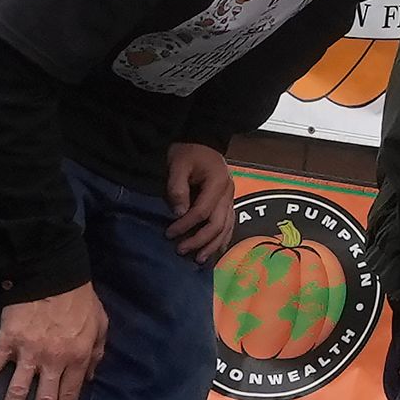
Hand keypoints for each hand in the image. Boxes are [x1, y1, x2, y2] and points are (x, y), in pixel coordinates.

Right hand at [0, 283, 106, 399]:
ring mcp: (28, 353)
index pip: (68, 397)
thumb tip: (89, 378)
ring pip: (18, 392)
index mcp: (77, 358)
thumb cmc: (80, 299)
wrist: (54, 273)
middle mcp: (53, 361)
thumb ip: (96, 353)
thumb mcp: (100, 325)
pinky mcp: (7, 342)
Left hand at [163, 144, 239, 266]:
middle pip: (217, 224)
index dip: (185, 225)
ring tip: (199, 259)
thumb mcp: (178, 165)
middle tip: (181, 250)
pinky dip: (223, 238)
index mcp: (218, 183)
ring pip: (226, 227)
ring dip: (213, 245)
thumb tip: (178, 214)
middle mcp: (229, 192)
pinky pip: (230, 223)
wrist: (201, 140)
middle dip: (199, 240)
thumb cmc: (188, 152)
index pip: (202, 211)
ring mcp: (231, 197)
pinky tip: (216, 250)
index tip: (168, 233)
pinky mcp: (229, 201)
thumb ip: (178, 189)